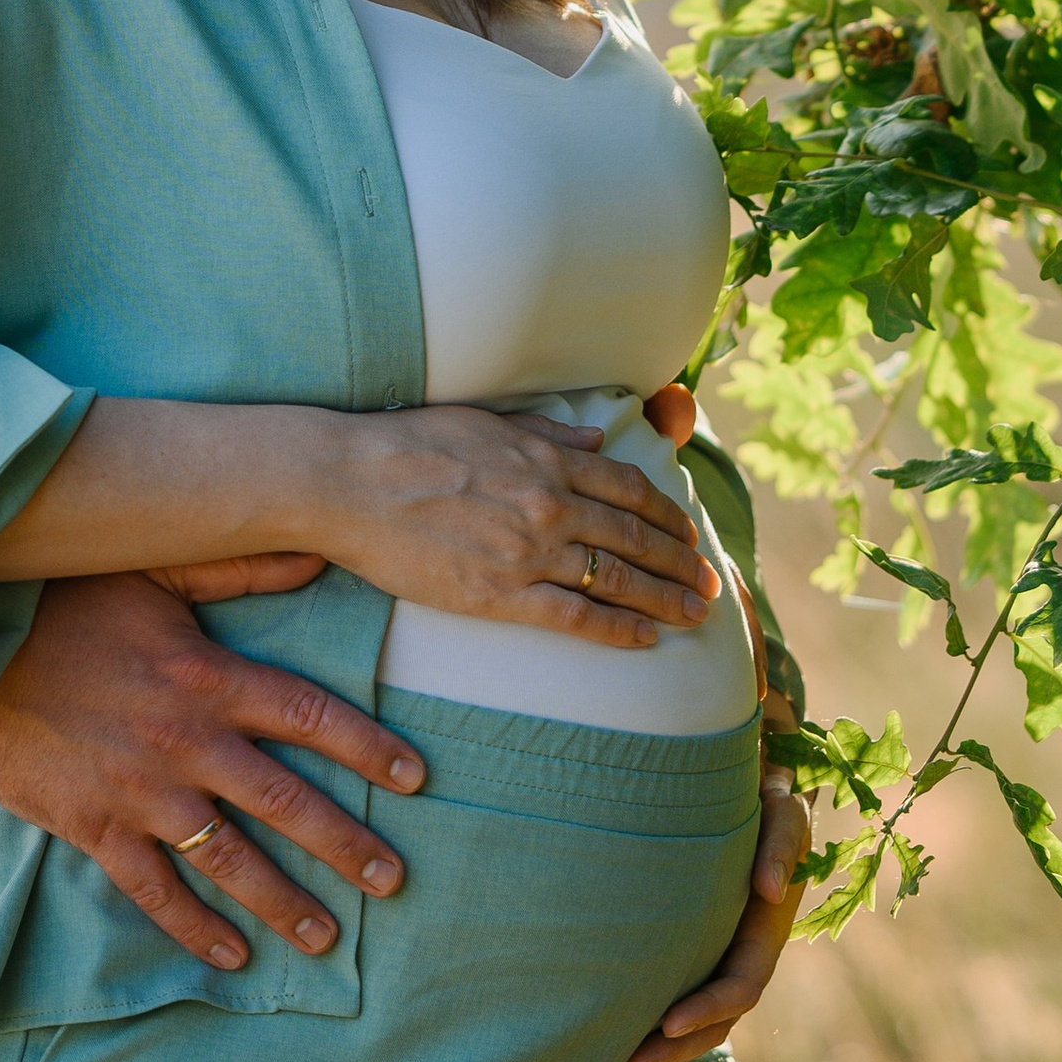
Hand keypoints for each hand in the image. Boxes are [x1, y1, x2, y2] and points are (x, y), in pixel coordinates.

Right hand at [0, 563, 422, 973]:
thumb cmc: (64, 601)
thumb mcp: (155, 571)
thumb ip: (240, 566)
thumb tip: (318, 552)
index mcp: (207, 676)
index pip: (308, 714)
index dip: (367, 746)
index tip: (416, 778)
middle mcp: (185, 741)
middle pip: (285, 801)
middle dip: (346, 845)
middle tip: (394, 882)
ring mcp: (140, 792)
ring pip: (229, 860)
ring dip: (282, 902)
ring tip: (326, 937)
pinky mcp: (94, 828)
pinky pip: (154, 891)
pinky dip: (194, 930)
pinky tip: (231, 958)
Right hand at [317, 403, 722, 646]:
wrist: (352, 482)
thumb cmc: (408, 444)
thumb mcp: (486, 422)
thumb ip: (546, 432)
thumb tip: (596, 436)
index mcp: (546, 457)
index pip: (628, 488)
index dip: (666, 514)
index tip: (687, 533)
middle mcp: (549, 503)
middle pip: (634, 536)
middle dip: (679, 562)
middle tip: (709, 584)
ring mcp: (528, 550)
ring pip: (617, 579)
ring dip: (665, 598)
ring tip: (695, 614)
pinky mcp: (499, 594)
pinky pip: (575, 617)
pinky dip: (618, 629)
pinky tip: (645, 639)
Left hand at [614, 685, 811, 1061]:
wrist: (750, 787)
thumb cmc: (764, 794)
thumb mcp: (784, 807)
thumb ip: (783, 841)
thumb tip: (772, 892)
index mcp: (768, 928)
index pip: (741, 984)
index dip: (707, 1007)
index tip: (664, 1023)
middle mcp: (745, 951)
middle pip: (716, 1020)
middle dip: (672, 1049)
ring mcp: (722, 953)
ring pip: (697, 1019)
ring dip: (661, 1050)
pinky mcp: (696, 947)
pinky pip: (678, 994)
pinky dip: (653, 1022)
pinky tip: (611, 1037)